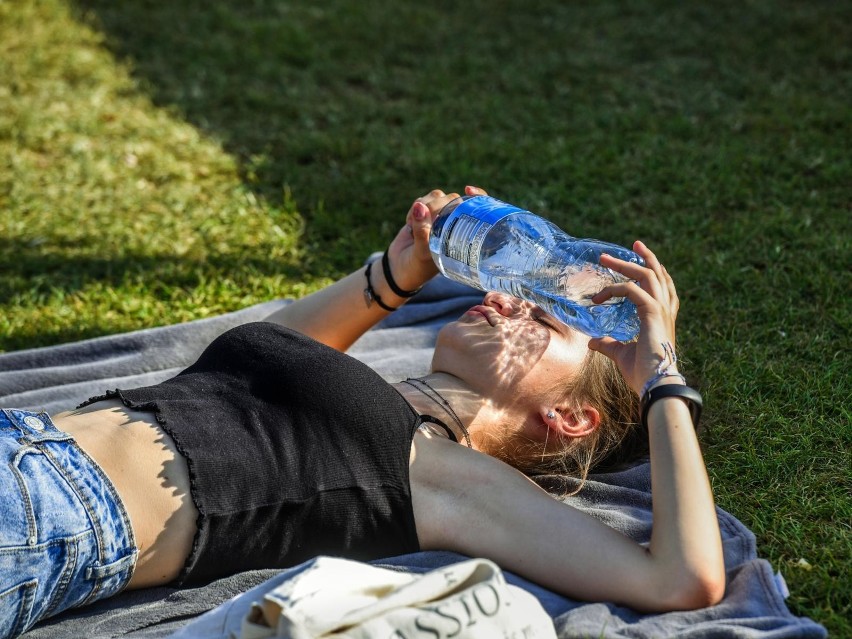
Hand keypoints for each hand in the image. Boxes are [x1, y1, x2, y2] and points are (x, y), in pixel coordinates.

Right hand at [386, 186, 486, 291]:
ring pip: (437, 197)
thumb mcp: (421, 253)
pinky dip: (415, 210)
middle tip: (424, 222)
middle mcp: (453, 225)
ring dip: (424, 207)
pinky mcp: (423, 215)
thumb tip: (419, 206)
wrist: (398, 270)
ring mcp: (439, 219)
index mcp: (462, 236)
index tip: (468, 190)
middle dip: (437, 206)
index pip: (476, 211)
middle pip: (453, 200)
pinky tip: (410, 224)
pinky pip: (422, 201)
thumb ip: (421, 231)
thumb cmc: (416, 267)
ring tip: (414, 226)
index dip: (477, 197)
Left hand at [587, 241, 680, 395]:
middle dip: (641, 258)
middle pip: (657, 274)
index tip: (639, 256)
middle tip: (627, 246)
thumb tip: (592, 342)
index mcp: (663, 317)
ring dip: (625, 264)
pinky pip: (632, 290)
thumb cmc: (643, 373)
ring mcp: (661, 310)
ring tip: (605, 258)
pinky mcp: (652, 312)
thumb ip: (609, 344)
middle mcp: (665, 310)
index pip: (663, 285)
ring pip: (646, 275)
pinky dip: (615, 289)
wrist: (654, 385)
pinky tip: (599, 297)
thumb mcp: (621, 354)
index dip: (654, 269)